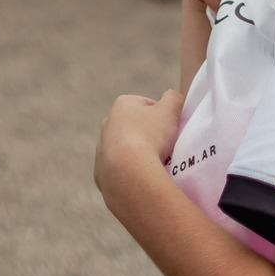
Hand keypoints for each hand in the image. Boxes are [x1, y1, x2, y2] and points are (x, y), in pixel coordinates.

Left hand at [95, 88, 183, 203]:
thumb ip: (173, 99)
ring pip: (126, 150)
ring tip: (154, 165)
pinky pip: (120, 171)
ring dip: (139, 155)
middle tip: (165, 148)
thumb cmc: (150, 137)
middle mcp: (108, 123)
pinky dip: (130, 174)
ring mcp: (102, 148)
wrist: (129, 173)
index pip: (147, 105)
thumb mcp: (169, 111)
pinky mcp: (101, 172)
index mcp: (122, 105)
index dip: (162, 116)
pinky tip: (142, 178)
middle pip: (135, 128)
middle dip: (150, 136)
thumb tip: (172, 97)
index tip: (171, 129)